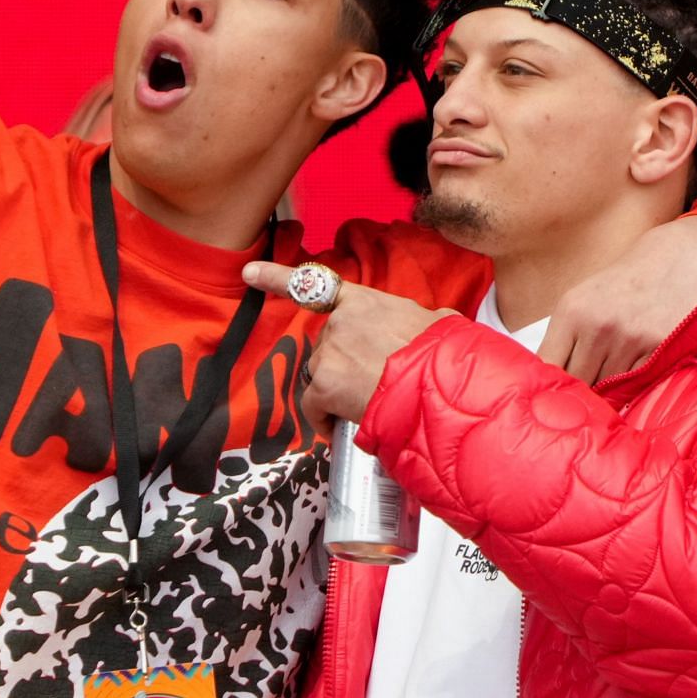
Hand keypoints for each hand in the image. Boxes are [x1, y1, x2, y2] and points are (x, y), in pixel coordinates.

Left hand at [243, 263, 447, 433]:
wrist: (443, 386)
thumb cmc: (447, 358)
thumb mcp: (438, 324)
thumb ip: (418, 322)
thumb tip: (428, 327)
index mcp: (366, 303)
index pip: (317, 286)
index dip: (277, 277)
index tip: (249, 272)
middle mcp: (341, 322)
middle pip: (327, 347)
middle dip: (342, 367)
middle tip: (373, 386)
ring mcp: (330, 352)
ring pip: (322, 377)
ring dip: (337, 393)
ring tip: (370, 405)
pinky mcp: (324, 384)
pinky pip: (314, 406)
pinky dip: (324, 419)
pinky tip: (343, 425)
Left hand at [538, 216, 696, 383]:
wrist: (678, 258)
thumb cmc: (623, 286)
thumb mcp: (583, 301)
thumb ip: (563, 341)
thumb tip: (545, 385)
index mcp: (572, 312)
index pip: (548, 366)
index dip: (549, 386)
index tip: (553, 397)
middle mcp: (599, 325)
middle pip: (578, 384)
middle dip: (581, 394)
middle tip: (586, 399)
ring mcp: (631, 338)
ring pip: (609, 390)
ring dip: (610, 393)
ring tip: (615, 381)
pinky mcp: (662, 348)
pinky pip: (639, 385)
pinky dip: (636, 387)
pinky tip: (638, 374)